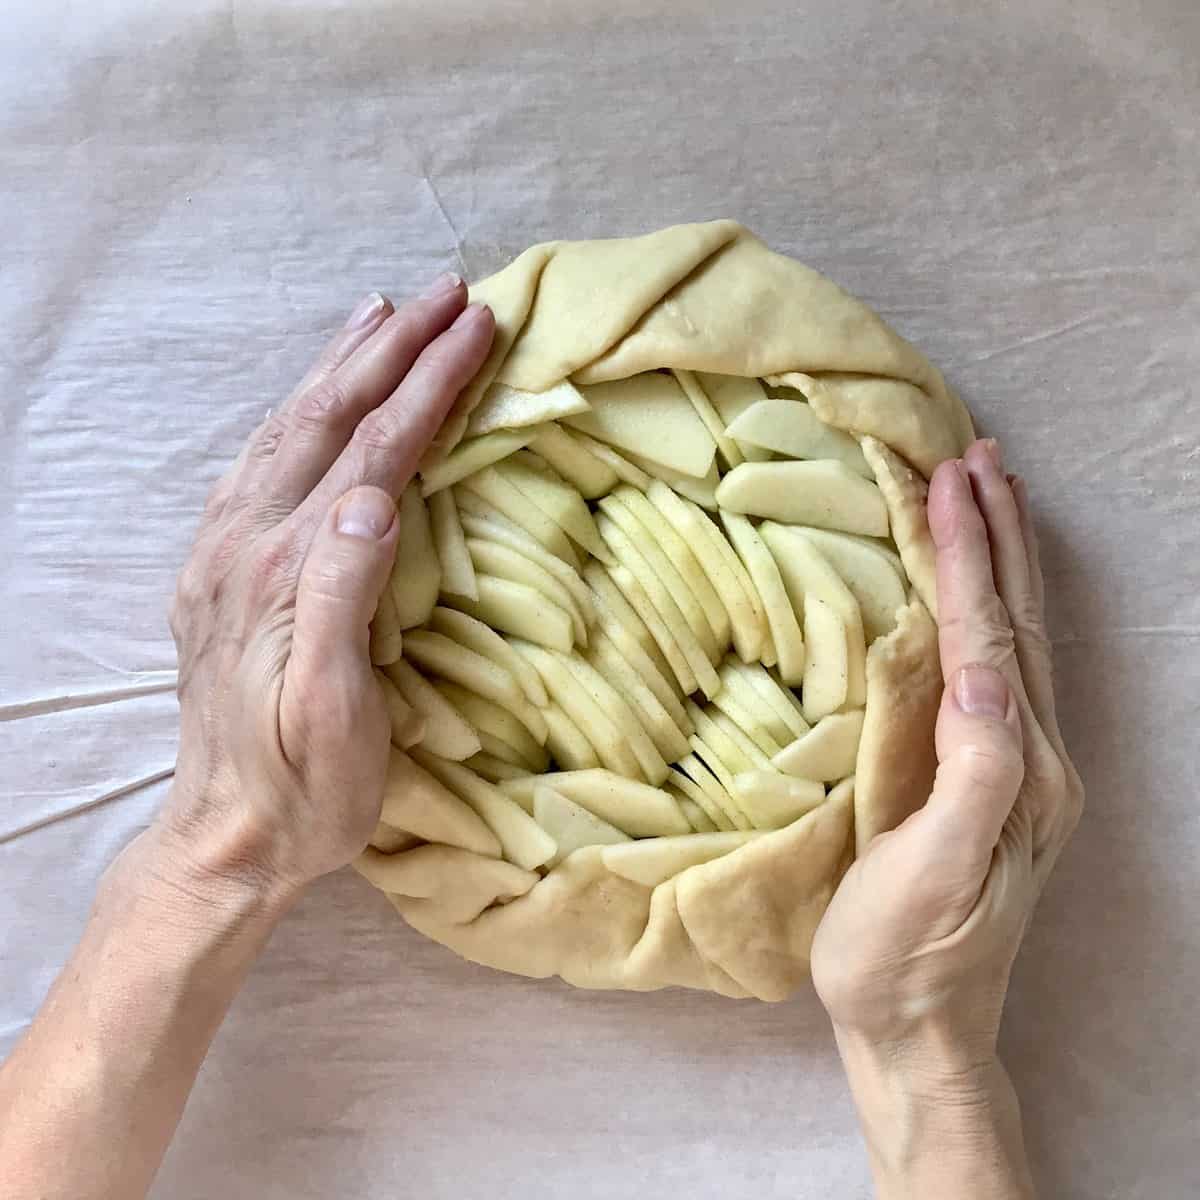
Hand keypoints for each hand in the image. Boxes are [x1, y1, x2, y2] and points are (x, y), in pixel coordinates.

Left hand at [155, 278, 493, 902]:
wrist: (226, 839)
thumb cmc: (305, 789)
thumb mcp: (338, 712)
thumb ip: (343, 594)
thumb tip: (375, 495)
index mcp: (286, 572)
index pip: (373, 451)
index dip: (428, 384)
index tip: (479, 327)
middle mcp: (246, 544)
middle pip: (327, 419)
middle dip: (392, 348)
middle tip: (449, 293)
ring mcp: (224, 552)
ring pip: (288, 429)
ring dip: (340, 363)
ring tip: (384, 313)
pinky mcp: (219, 569)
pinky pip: (260, 463)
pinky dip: (298, 410)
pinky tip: (315, 394)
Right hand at [811, 440, 1082, 1196]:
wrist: (919, 1029)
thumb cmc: (901, 955)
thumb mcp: (932, 870)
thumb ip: (970, 770)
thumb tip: (981, 675)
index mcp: (1016, 767)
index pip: (989, 636)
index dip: (967, 555)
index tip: (945, 479)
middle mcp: (1034, 758)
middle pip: (1019, 623)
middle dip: (998, 536)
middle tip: (980, 460)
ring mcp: (1021, 769)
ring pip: (1019, 641)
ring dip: (1004, 564)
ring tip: (990, 500)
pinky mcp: (994, 781)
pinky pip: (1001, 671)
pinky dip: (991, 612)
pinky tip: (977, 600)